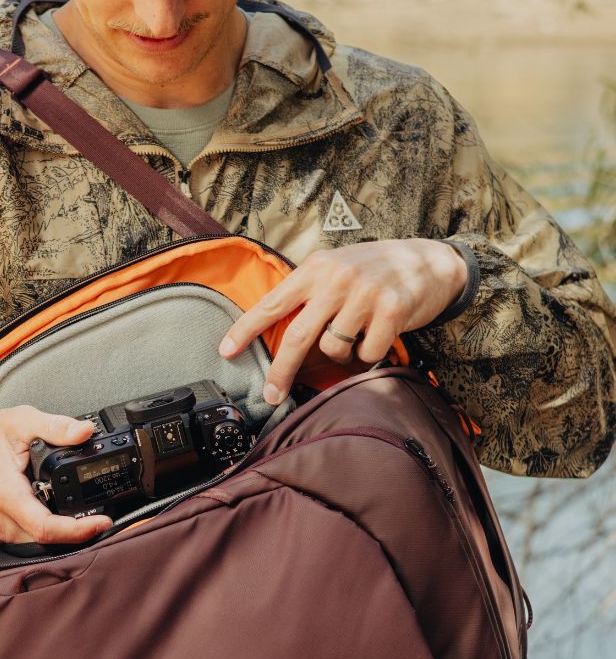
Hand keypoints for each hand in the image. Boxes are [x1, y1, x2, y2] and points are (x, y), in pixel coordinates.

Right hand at [0, 405, 113, 545]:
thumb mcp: (18, 421)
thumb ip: (54, 426)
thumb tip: (84, 431)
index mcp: (6, 495)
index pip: (46, 528)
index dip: (78, 531)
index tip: (101, 523)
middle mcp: (0, 520)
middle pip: (47, 540)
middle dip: (77, 533)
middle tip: (99, 517)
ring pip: (38, 543)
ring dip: (63, 534)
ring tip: (82, 516)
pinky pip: (27, 539)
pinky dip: (46, 531)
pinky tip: (57, 515)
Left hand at [218, 239, 466, 403]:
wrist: (433, 261)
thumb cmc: (374, 271)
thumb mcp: (336, 268)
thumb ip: (307, 292)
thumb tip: (270, 329)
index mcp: (316, 268)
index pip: (272, 304)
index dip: (245, 329)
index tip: (225, 351)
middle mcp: (338, 278)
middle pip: (297, 336)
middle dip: (281, 372)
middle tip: (271, 396)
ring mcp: (366, 294)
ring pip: (334, 349)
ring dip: (341, 355)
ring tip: (355, 336)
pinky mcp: (393, 311)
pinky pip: (366, 354)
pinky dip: (369, 356)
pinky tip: (378, 337)